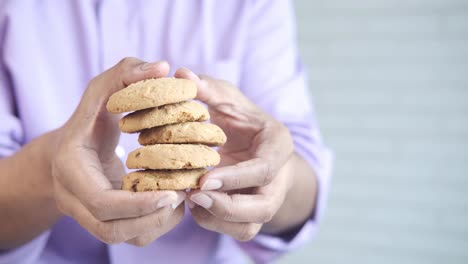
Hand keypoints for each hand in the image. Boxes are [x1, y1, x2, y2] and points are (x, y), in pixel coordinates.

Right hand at [51, 58, 185, 245]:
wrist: (74, 148)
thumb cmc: (92, 115)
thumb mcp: (104, 87)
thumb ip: (129, 72)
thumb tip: (164, 67)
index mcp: (71, 169)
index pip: (102, 202)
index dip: (138, 204)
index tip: (173, 193)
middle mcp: (74, 198)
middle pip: (111, 229)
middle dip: (151, 218)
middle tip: (182, 197)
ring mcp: (88, 214)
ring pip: (123, 237)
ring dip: (157, 223)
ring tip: (181, 199)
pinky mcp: (105, 220)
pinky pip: (132, 235)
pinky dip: (156, 224)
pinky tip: (173, 201)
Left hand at [174, 68, 293, 240]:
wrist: (253, 142)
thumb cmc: (240, 118)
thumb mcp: (227, 98)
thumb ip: (207, 88)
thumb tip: (182, 73)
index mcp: (278, 145)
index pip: (264, 168)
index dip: (235, 177)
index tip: (202, 179)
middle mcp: (278, 177)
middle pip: (262, 207)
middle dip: (227, 206)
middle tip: (192, 195)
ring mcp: (266, 197)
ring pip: (250, 226)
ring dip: (217, 219)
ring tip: (189, 201)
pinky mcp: (252, 214)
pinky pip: (237, 231)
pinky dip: (213, 223)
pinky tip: (193, 206)